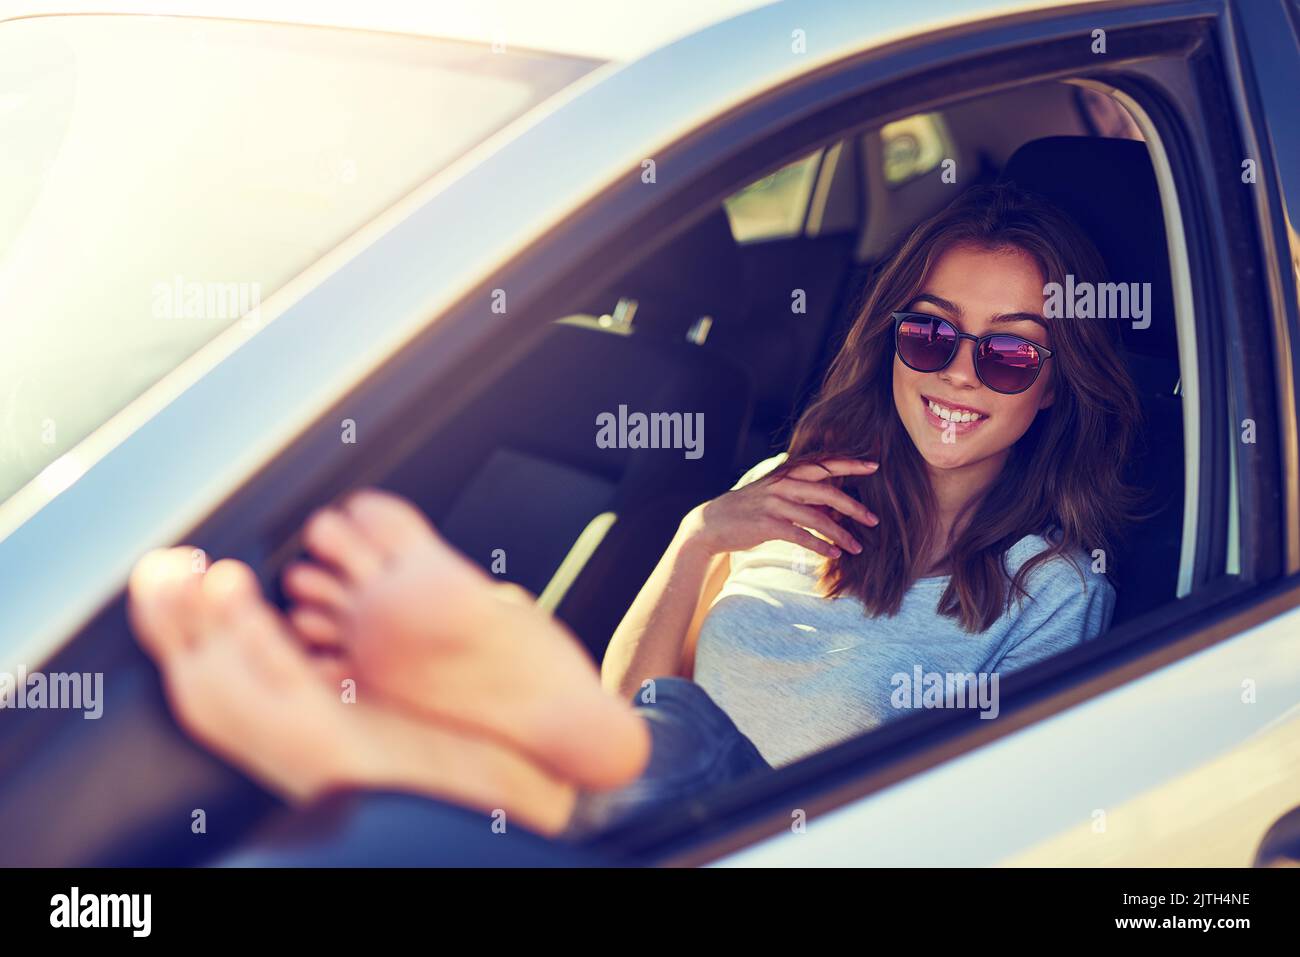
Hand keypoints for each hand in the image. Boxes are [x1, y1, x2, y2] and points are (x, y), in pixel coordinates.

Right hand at [680, 458, 878, 558]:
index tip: (874, 467)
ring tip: (857, 547)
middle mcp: (783, 484)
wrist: (711, 523)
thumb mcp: (774, 492)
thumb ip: (801, 491)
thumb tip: (834, 501)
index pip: (824, 464)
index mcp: (786, 473)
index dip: (850, 464)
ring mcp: (774, 504)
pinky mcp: (767, 524)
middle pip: (827, 491)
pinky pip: (801, 536)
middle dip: (854, 506)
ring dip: (841, 534)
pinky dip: (820, 546)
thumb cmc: (748, 508)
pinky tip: (833, 555)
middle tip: (874, 520)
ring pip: (817, 517)